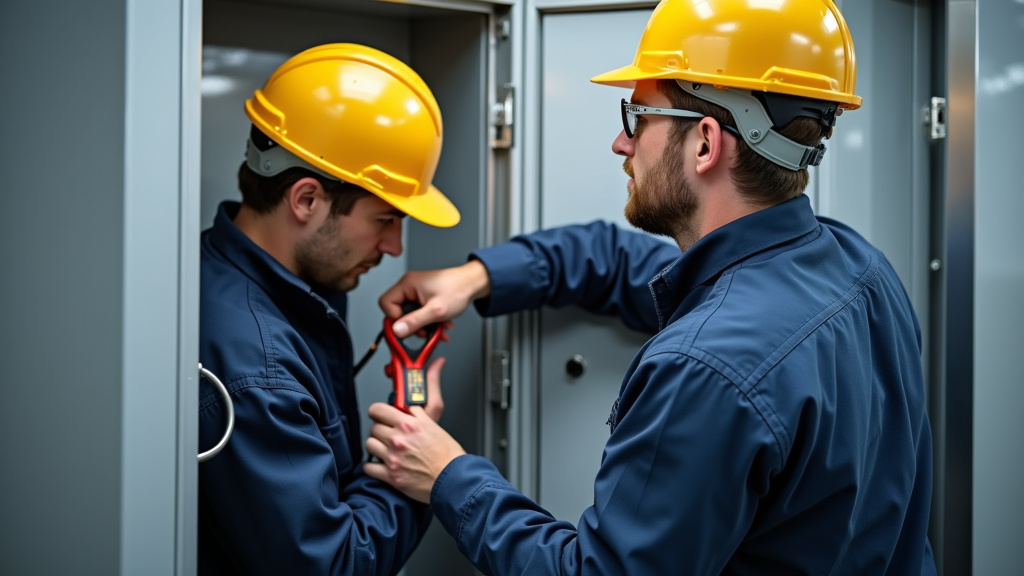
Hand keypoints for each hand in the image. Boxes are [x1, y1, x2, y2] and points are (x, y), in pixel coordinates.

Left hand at [365, 358, 465, 501]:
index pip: (379, 409)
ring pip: (370, 444)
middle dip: (381, 429)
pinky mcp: (391, 475)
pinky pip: (369, 467)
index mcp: (410, 423)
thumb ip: (431, 390)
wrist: (454, 479)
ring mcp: (393, 457)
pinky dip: (373, 467)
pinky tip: (382, 464)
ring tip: (387, 448)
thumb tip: (437, 364)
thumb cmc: (449, 453)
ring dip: (376, 446)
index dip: (379, 411)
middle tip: (389, 433)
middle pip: (374, 426)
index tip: (382, 414)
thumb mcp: (437, 417)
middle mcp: (399, 438)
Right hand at [379, 260, 490, 337]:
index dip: (393, 318)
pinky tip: (440, 326)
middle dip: (412, 325)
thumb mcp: (435, 310)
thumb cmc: (458, 289)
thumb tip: (397, 330)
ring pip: (410, 315)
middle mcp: (409, 287)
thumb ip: (415, 321)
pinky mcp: (424, 298)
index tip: (405, 328)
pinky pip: (419, 314)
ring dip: (423, 326)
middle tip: (423, 332)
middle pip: (398, 311)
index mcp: (407, 284)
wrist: (474, 284)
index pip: (386, 302)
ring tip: (436, 330)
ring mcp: (417, 293)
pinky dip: (429, 322)